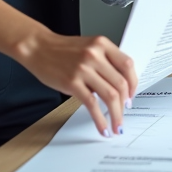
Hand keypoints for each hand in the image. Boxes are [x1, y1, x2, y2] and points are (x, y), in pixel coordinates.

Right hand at [0, 0, 137, 136]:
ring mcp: (84, 69)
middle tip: (124, 113)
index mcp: (102, 44)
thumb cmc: (62, 50)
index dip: (133, 83)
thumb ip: (105, 61)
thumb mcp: (88, 47)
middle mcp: (95, 55)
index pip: (128, 65)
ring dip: (116, 115)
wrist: (37, 47)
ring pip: (110, 96)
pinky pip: (92, 104)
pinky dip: (99, 119)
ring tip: (116, 125)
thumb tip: (120, 85)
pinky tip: (101, 127)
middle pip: (121, 84)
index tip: (131, 95)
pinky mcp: (72, 82)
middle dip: (126, 103)